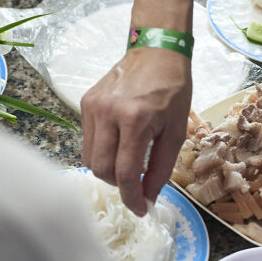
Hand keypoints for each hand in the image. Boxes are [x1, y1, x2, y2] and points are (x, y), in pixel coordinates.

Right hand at [81, 47, 191, 215]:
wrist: (157, 50)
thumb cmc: (173, 89)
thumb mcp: (176, 132)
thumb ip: (160, 169)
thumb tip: (148, 198)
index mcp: (134, 119)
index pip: (124, 173)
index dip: (131, 197)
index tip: (140, 210)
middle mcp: (107, 113)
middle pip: (101, 169)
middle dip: (118, 185)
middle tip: (135, 185)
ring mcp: (92, 107)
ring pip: (90, 157)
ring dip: (108, 170)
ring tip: (128, 164)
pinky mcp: (85, 103)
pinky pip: (88, 140)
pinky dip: (103, 151)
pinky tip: (120, 144)